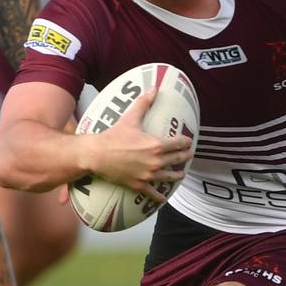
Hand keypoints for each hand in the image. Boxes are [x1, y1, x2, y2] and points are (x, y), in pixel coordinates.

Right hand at [81, 89, 193, 203]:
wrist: (97, 154)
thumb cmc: (114, 136)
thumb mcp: (130, 118)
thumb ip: (144, 103)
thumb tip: (154, 88)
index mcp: (156, 145)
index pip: (179, 143)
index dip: (186, 142)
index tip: (188, 141)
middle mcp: (156, 161)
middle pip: (177, 160)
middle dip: (184, 157)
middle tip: (188, 155)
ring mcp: (148, 175)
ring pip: (170, 177)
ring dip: (177, 175)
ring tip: (180, 174)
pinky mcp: (139, 185)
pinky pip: (153, 193)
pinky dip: (160, 197)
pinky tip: (163, 198)